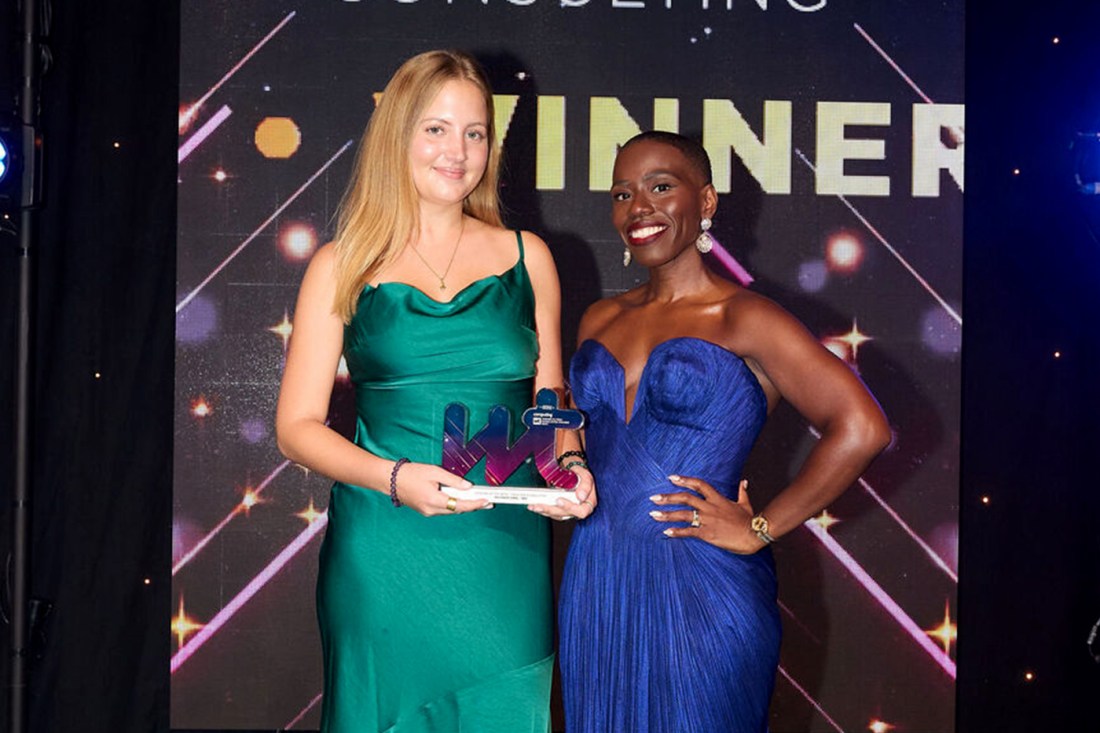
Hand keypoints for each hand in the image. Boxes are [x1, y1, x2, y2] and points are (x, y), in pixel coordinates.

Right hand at [394, 462, 490, 516]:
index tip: (487, 502)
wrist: (390, 480)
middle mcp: (431, 510)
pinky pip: (443, 509)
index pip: (460, 505)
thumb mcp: (434, 472)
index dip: (475, 504)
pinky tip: (459, 497)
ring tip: (476, 498)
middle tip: (487, 500)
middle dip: (472, 505)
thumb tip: (468, 487)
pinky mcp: (425, 510)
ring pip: (450, 510)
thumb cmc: (411, 473)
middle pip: (457, 510)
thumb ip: (453, 480)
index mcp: (434, 500)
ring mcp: (427, 512)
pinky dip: (452, 504)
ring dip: (463, 505)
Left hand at [528, 464, 596, 521]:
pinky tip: (535, 506)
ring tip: (533, 506)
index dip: (570, 508)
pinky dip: (544, 509)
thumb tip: (581, 497)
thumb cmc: (580, 474)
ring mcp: (569, 510)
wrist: (573, 471)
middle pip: (566, 514)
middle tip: (540, 505)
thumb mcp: (586, 476)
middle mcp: (579, 508)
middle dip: (551, 509)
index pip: (582, 511)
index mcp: (589, 502)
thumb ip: (586, 485)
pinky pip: (552, 512)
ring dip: (544, 511)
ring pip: (557, 515)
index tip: (559, 500)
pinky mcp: (561, 509)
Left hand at [649, 475, 765, 553]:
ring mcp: (708, 520)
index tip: (671, 478)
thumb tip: (743, 482)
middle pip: (685, 498)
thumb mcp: (745, 504)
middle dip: (668, 497)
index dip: (685, 480)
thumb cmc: (750, 521)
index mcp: (718, 499)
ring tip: (653, 514)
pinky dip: (677, 532)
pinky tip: (666, 532)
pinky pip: (689, 532)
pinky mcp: (708, 534)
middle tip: (653, 498)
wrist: (755, 534)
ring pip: (683, 514)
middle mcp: (710, 507)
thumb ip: (742, 492)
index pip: (699, 484)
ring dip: (667, 514)